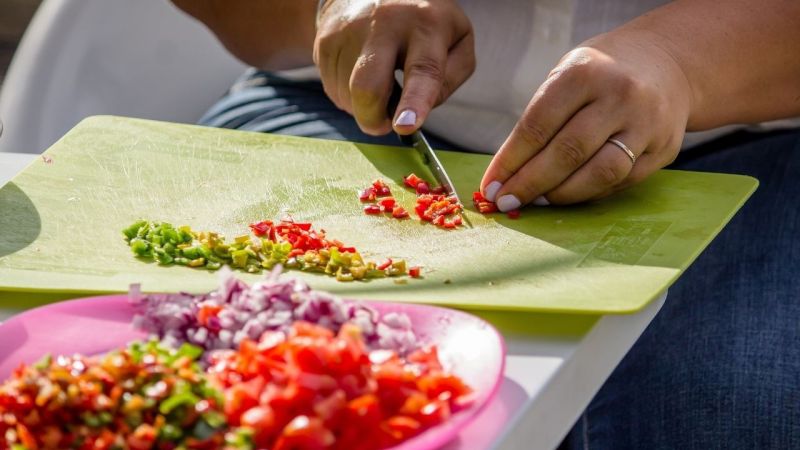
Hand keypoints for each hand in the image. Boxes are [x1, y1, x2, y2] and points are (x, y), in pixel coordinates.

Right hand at [314, 0, 474, 134]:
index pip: (422, 70)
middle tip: (383, 124)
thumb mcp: (457, 41)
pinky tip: (361, 75)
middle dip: (372, 120)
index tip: (405, 126)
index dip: (414, 102)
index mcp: (426, 26)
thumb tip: (418, 112)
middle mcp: (385, 24)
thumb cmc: (425, 24)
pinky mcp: (325, 40)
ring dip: (363, 106)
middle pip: (367, 87)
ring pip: (348, 96)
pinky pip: (333, 90)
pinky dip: (349, 96)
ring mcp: (349, 30)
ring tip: (379, 82)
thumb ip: (449, 79)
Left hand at [480, 30, 693, 209]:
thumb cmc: (599, 75)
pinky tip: (568, 196)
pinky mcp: (662, 149)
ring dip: (561, 195)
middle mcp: (619, 96)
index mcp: (584, 72)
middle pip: (567, 153)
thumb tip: (506, 173)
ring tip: (537, 201)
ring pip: (599, 174)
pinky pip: (620, 182)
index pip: (538, 126)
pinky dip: (589, 194)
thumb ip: (540, 119)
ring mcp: (646, 123)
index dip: (510, 162)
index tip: (490, 186)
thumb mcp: (566, 76)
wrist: (666, 64)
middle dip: (530, 184)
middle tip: (506, 202)